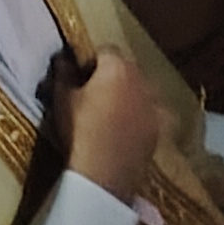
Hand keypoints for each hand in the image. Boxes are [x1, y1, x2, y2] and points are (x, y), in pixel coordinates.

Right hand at [48, 43, 166, 193]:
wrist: (103, 174)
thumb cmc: (79, 131)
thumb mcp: (62, 100)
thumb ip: (63, 73)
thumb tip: (63, 59)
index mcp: (117, 67)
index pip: (104, 51)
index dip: (91, 62)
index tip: (80, 78)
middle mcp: (141, 79)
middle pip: (126, 68)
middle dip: (113, 76)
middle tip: (94, 95)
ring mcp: (155, 104)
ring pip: (141, 90)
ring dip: (130, 94)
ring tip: (112, 113)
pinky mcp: (161, 127)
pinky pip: (153, 113)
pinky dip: (144, 116)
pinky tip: (131, 128)